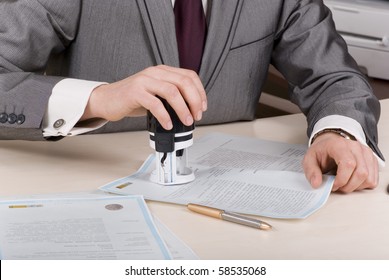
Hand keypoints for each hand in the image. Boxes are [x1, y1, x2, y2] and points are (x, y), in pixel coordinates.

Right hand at [81, 65, 206, 129]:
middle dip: (195, 101)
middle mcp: (155, 72)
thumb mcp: (155, 93)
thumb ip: (171, 96)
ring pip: (172, 91)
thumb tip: (190, 111)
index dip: (200, 92)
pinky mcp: (135, 92)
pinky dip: (165, 116)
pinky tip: (168, 124)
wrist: (107, 99)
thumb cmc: (132, 98)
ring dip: (183, 108)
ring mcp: (144, 80)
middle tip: (196, 116)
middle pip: (184, 82)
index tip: (202, 107)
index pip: (189, 76)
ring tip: (186, 121)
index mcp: (163, 71)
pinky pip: (155, 103)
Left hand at [303, 132, 378, 192]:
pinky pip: (373, 179)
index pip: (348, 164)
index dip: (341, 179)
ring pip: (369, 178)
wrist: (330, 143)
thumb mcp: (309, 159)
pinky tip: (352, 181)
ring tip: (344, 183)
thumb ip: (311, 171)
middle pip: (361, 173)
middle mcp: (356, 147)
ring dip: (356, 187)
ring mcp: (366, 153)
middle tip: (337, 186)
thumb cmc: (321, 151)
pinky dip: (363, 185)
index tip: (333, 185)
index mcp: (339, 145)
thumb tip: (316, 184)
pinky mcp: (372, 160)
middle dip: (348, 186)